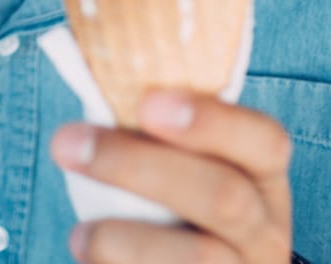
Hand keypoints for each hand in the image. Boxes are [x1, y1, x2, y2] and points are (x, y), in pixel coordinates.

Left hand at [51, 90, 293, 262]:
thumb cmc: (175, 210)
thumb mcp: (187, 171)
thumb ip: (157, 137)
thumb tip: (96, 84)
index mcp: (261, 178)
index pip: (264, 141)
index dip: (212, 122)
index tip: (147, 102)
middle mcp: (265, 230)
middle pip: (222, 196)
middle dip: (137, 166)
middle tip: (66, 142)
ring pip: (197, 258)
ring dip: (123, 240)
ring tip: (80, 236)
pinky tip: (89, 256)